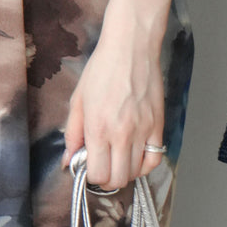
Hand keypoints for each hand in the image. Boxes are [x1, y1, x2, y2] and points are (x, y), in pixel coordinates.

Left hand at [61, 17, 165, 191]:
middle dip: (106, 179)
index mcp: (98, 127)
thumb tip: (68, 161)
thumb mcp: (78, 100)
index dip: (90, 176)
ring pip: (135, 172)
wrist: (131, 47)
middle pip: (117, 179)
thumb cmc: (102, 69)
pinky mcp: (158, 125)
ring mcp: (143, 130)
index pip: (97, 174)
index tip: (88, 166)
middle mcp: (122, 133)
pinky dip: (144, 165)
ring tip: (116, 158)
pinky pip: (155, 159)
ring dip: (124, 172)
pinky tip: (135, 155)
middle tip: (102, 165)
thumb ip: (72, 134)